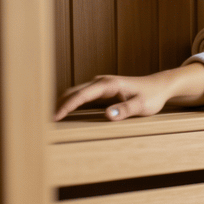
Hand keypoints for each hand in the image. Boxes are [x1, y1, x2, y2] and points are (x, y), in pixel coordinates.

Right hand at [53, 63, 203, 121]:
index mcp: (108, 84)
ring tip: (48, 119)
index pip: (81, 95)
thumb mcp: (142, 106)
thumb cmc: (152, 96)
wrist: (160, 86)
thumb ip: (125, 110)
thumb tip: (107, 115)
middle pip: (72, 92)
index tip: (54, 117)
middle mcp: (101, 82)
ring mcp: (100, 85)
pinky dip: (70, 103)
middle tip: (42, 122)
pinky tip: (63, 114)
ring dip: (62, 103)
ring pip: (75, 93)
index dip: (66, 106)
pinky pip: (81, 96)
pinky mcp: (102, 91)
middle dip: (57, 104)